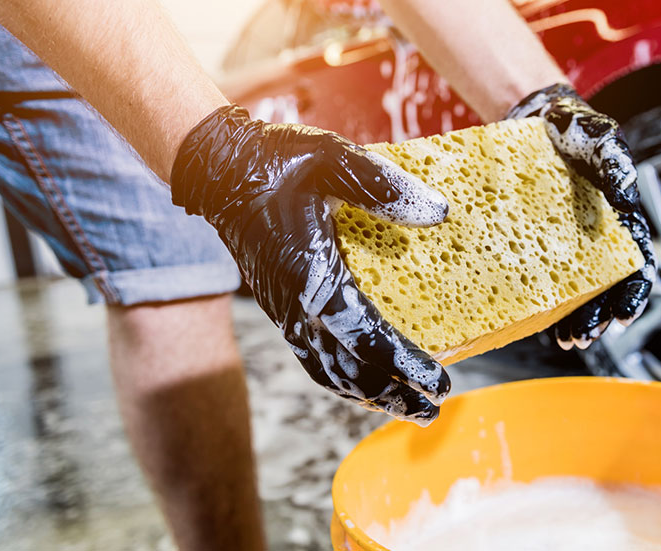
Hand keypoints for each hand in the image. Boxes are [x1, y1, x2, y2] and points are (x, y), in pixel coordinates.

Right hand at [170, 105, 450, 424]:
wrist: (219, 172)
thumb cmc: (278, 163)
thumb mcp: (333, 160)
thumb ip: (382, 186)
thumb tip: (438, 212)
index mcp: (313, 277)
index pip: (367, 338)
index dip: (405, 365)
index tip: (441, 383)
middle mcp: (297, 308)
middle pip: (350, 371)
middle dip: (394, 396)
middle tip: (433, 412)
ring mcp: (286, 314)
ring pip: (329, 374)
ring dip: (369, 397)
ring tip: (407, 410)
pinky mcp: (282, 312)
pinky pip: (314, 361)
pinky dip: (342, 382)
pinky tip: (364, 386)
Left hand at [507, 84, 656, 348]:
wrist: (538, 118)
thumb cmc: (578, 129)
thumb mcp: (600, 140)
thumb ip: (615, 164)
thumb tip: (626, 194)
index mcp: (622, 219)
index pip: (637, 264)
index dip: (634, 294)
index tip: (623, 316)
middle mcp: (601, 236)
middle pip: (608, 287)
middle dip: (598, 317)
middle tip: (582, 339)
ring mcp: (571, 241)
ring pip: (580, 289)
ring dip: (576, 319)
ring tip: (566, 341)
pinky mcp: (542, 240)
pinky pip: (545, 276)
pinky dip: (546, 301)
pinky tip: (540, 323)